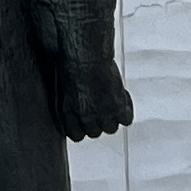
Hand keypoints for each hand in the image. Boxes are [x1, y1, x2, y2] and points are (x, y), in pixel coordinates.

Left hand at [47, 18, 133, 141]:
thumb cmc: (71, 64)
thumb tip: (79, 111)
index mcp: (67, 115)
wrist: (86, 55)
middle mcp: (84, 118)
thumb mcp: (64, 88)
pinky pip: (126, 120)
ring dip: (112, 116)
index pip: (77, 136)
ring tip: (111, 100)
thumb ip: (71, 105)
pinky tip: (121, 97)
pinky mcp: (117, 107)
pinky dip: (126, 110)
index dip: (83, 127)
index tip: (87, 118)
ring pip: (110, 128)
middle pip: (95, 133)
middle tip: (101, 105)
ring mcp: (101, 115)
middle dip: (97, 121)